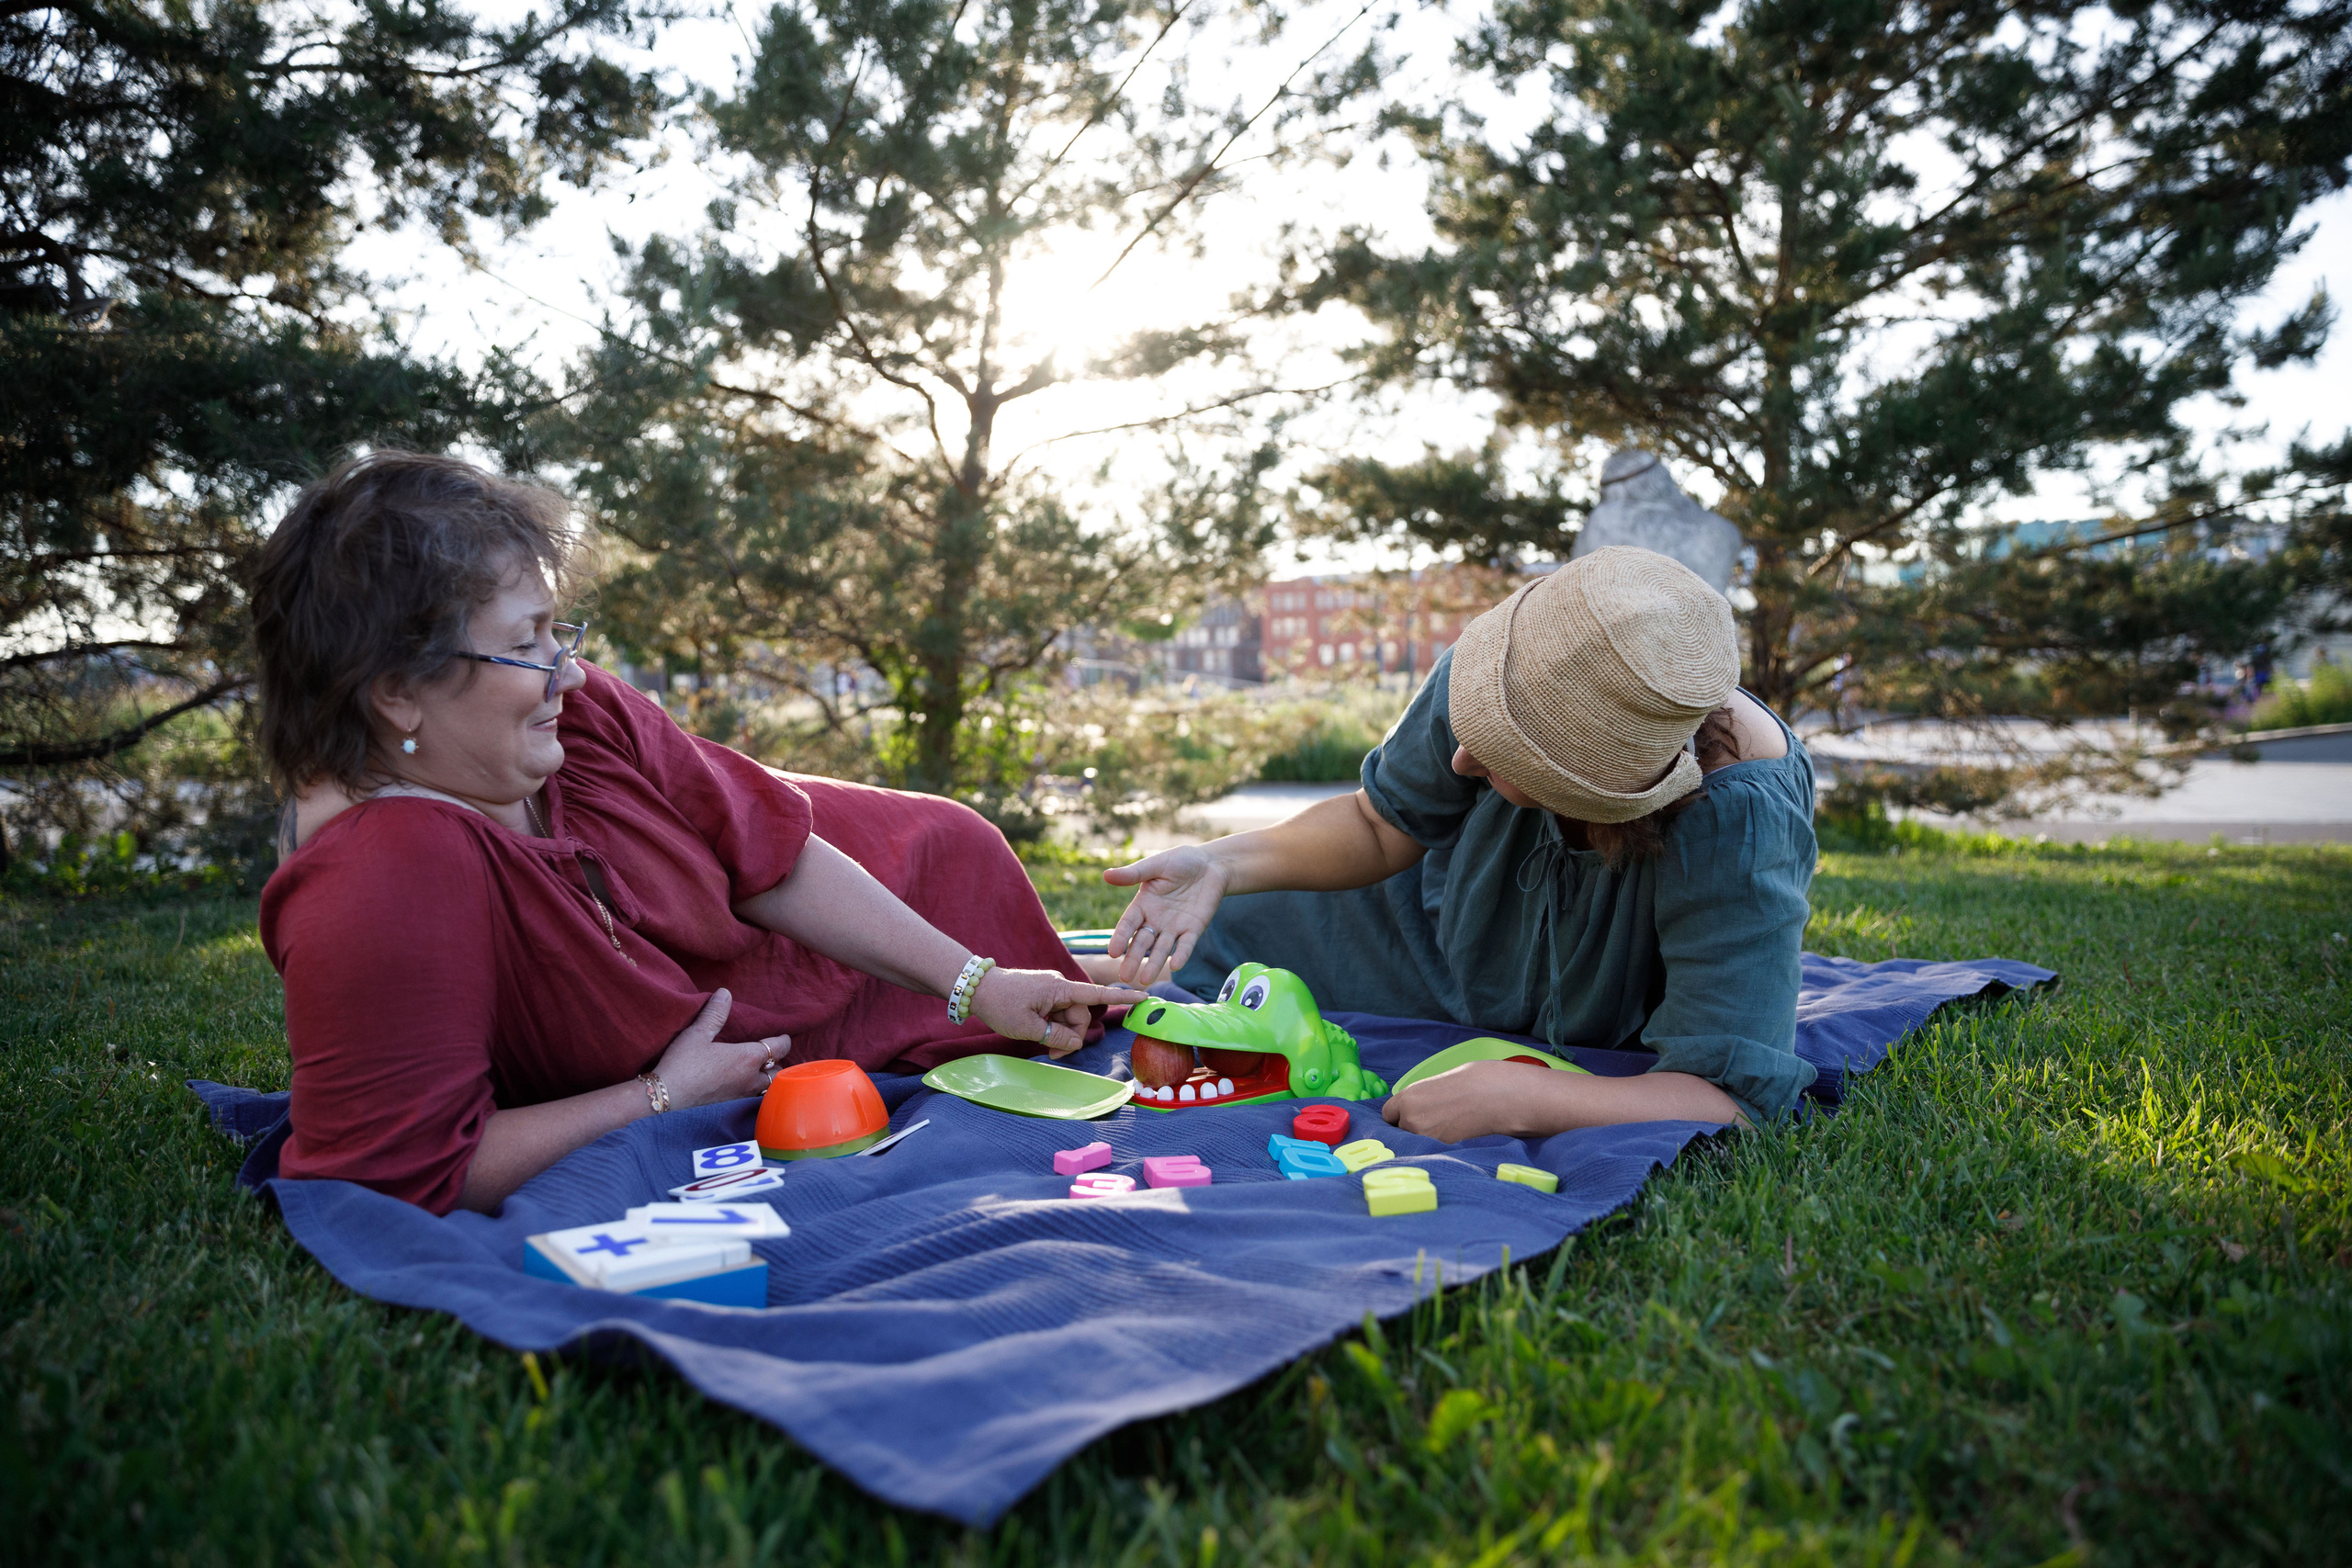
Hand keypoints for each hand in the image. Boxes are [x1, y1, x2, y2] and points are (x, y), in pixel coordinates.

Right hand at [650, 989, 790, 1107]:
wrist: (666, 1097)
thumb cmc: (683, 1063)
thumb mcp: (697, 1034)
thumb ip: (714, 1013)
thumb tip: (725, 993)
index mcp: (748, 1057)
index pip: (779, 1048)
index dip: (783, 1041)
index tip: (783, 1037)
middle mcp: (751, 1078)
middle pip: (778, 1071)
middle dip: (777, 1063)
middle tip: (771, 1054)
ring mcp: (742, 1095)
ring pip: (768, 1088)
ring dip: (769, 1079)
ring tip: (762, 1071)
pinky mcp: (732, 1106)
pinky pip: (754, 1099)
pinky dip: (757, 1092)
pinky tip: (744, 1087)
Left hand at [967, 968, 1145, 1057]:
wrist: (977, 988)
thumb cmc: (1001, 1004)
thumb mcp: (1028, 1028)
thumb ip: (1056, 1037)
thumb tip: (1075, 1042)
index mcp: (1060, 989)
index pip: (1097, 994)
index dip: (1122, 997)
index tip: (1144, 996)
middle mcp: (1060, 987)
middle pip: (1081, 1015)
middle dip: (1072, 1035)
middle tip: (1053, 1054)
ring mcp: (1052, 991)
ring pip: (1069, 1017)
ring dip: (1061, 1035)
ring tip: (1042, 1046)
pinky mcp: (1044, 996)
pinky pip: (1058, 1014)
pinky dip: (1053, 1028)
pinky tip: (1039, 1034)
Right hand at [1100, 843, 1229, 985]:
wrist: (1211, 864)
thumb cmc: (1180, 861)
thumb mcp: (1156, 865)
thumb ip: (1134, 873)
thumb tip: (1106, 875)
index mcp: (1143, 904)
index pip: (1128, 924)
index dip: (1120, 937)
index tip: (1113, 952)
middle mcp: (1156, 919)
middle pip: (1142, 942)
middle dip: (1133, 958)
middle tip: (1124, 977)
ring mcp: (1174, 927)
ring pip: (1162, 948)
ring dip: (1154, 963)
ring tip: (1145, 980)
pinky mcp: (1193, 929)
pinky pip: (1186, 944)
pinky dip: (1181, 954)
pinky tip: (1175, 965)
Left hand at [1380, 1061, 1550, 1141]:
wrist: (1502, 1096)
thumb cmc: (1478, 1081)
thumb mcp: (1442, 1081)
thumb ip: (1424, 1095)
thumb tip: (1420, 1105)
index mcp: (1408, 1097)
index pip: (1388, 1114)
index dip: (1400, 1115)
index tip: (1411, 1116)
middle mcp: (1411, 1120)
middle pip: (1401, 1131)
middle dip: (1413, 1128)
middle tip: (1436, 1122)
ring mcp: (1427, 1139)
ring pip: (1417, 1143)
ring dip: (1427, 1139)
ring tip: (1451, 1128)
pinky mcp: (1444, 1152)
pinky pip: (1434, 1151)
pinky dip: (1441, 1147)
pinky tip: (1458, 1136)